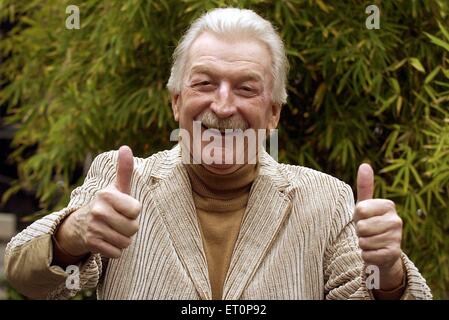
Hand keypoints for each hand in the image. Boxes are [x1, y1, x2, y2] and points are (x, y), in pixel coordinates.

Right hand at [55, 146, 140, 259]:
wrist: (82, 225)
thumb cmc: (108, 204)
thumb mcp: (117, 187)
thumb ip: (124, 170)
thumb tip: (125, 147)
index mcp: (106, 195)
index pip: (136, 210)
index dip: (133, 212)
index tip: (123, 208)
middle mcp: (98, 210)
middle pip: (133, 228)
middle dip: (129, 228)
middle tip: (118, 221)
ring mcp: (93, 228)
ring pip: (126, 242)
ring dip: (123, 239)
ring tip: (112, 230)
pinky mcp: (91, 244)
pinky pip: (117, 253)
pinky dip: (115, 250)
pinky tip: (106, 240)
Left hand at [353, 163, 403, 289]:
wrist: (382, 250)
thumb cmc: (370, 223)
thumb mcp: (365, 205)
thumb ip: (365, 186)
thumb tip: (365, 165)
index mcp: (388, 205)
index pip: (359, 209)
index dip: (357, 217)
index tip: (364, 218)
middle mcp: (396, 220)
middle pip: (361, 227)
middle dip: (359, 232)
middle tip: (367, 232)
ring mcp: (397, 238)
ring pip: (363, 241)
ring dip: (363, 244)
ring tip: (371, 241)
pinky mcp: (393, 254)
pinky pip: (367, 254)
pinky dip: (366, 255)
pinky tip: (374, 252)